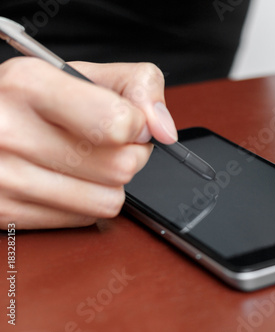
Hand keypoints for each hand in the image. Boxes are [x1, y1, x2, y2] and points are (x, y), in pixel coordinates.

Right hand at [0, 58, 176, 228]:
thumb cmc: (29, 100)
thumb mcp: (81, 73)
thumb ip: (137, 85)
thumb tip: (162, 128)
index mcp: (31, 86)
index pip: (117, 124)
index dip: (137, 125)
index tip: (128, 121)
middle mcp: (11, 132)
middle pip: (121, 167)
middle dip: (128, 155)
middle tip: (107, 142)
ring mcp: (5, 177)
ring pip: (108, 200)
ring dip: (109, 182)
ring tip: (85, 160)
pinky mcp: (6, 212)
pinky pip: (84, 218)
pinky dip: (85, 201)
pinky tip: (65, 179)